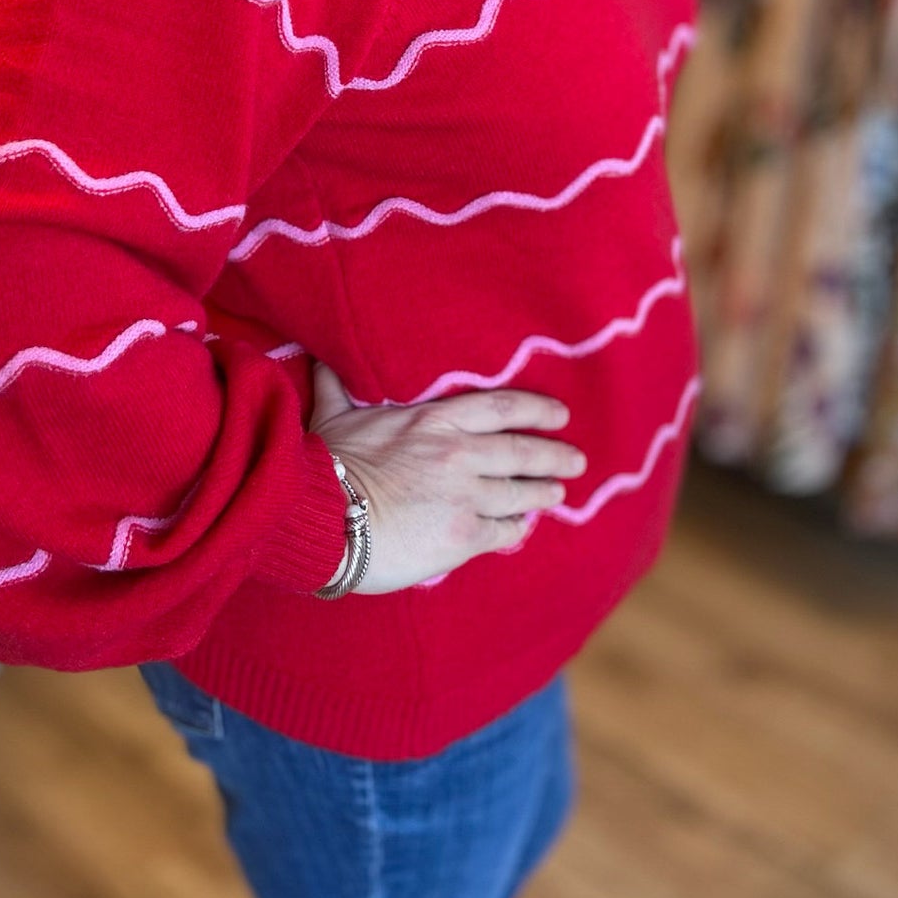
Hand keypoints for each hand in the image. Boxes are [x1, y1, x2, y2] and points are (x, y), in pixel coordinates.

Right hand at [309, 362, 585, 593]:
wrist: (323, 518)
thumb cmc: (326, 465)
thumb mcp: (335, 417)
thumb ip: (338, 390)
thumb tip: (320, 361)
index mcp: (435, 420)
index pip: (503, 408)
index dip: (537, 410)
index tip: (560, 414)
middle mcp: (460, 454)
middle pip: (523, 451)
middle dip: (555, 455)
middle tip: (577, 459)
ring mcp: (466, 495)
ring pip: (521, 493)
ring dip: (544, 493)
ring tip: (557, 494)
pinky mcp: (464, 536)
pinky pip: (504, 531)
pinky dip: (518, 528)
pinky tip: (524, 528)